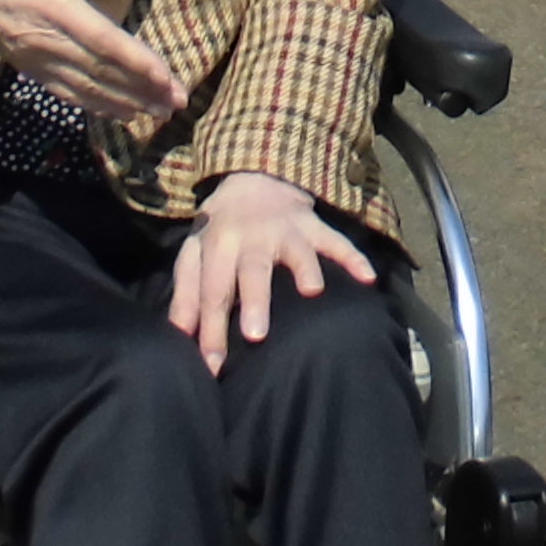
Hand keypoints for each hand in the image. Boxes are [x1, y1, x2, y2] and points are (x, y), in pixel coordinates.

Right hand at [0, 0, 184, 128]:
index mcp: (52, 4)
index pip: (100, 39)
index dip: (133, 60)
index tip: (164, 75)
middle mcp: (47, 39)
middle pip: (101, 70)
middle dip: (142, 88)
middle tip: (178, 101)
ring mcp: (38, 59)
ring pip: (88, 88)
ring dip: (127, 102)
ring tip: (161, 111)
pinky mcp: (31, 68)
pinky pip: (68, 93)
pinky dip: (98, 106)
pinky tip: (122, 112)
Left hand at [167, 171, 376, 372]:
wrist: (251, 177)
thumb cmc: (219, 230)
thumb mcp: (194, 256)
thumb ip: (187, 295)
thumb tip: (178, 336)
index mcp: (218, 246)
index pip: (213, 293)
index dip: (211, 330)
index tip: (213, 367)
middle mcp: (252, 238)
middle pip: (252, 271)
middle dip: (255, 301)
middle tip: (256, 335)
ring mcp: (286, 230)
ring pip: (297, 251)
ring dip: (305, 269)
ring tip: (312, 291)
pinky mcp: (313, 226)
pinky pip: (335, 240)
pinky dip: (352, 257)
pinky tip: (367, 277)